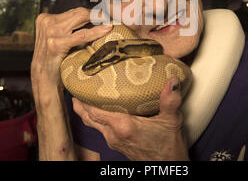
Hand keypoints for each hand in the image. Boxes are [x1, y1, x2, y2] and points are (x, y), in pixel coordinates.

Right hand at [31, 7, 112, 103]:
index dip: (93, 13)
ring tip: (112, 22)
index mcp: (46, 19)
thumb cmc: (54, 60)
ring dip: (99, 19)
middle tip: (113, 18)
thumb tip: (94, 20)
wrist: (43, 80)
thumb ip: (69, 28)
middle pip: (79, 12)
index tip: (107, 15)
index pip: (75, 11)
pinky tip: (107, 29)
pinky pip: (82, 34)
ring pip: (82, 18)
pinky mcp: (56, 43)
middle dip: (98, 14)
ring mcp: (51, 32)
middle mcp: (47, 22)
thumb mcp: (58, 39)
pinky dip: (96, 31)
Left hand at [72, 76, 189, 160]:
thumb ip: (170, 100)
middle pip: (89, 117)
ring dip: (86, 112)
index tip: (78, 84)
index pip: (94, 111)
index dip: (83, 98)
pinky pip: (100, 129)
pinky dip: (96, 119)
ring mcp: (114, 141)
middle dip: (80, 103)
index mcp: (122, 126)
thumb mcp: (171, 121)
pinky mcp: (117, 145)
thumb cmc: (168, 148)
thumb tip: (172, 80)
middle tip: (76, 87)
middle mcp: (114, 134)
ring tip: (83, 97)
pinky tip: (101, 111)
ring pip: (94, 124)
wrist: (167, 167)